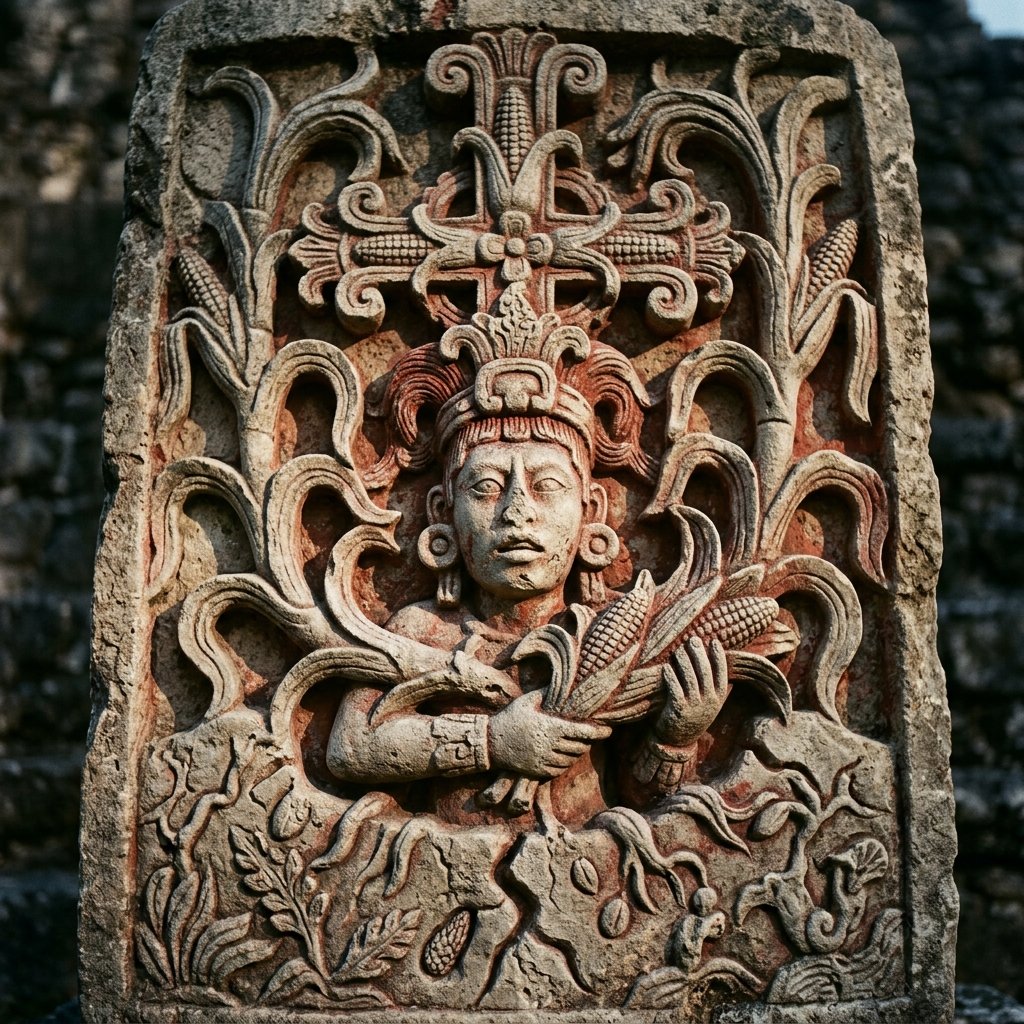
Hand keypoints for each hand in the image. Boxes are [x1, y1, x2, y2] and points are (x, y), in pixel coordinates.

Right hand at [488, 690, 610, 778]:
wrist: (490, 742)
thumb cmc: (510, 717)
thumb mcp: (528, 701)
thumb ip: (547, 693)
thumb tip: (563, 682)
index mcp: (550, 727)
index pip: (583, 732)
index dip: (599, 732)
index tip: (609, 730)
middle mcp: (550, 746)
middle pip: (580, 746)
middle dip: (588, 741)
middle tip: (590, 734)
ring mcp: (544, 760)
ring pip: (571, 759)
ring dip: (577, 751)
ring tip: (577, 742)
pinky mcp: (538, 772)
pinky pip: (560, 770)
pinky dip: (565, 762)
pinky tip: (563, 754)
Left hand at [656, 637, 728, 746]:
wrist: (678, 741)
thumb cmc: (692, 714)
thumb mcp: (707, 702)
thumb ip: (710, 684)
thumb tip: (711, 658)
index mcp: (718, 698)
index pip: (722, 673)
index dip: (719, 657)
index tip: (714, 642)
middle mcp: (709, 702)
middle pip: (705, 672)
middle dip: (699, 653)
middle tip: (693, 639)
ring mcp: (694, 706)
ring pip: (690, 678)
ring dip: (684, 661)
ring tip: (678, 650)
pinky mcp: (678, 710)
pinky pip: (675, 689)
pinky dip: (670, 677)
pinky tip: (666, 668)